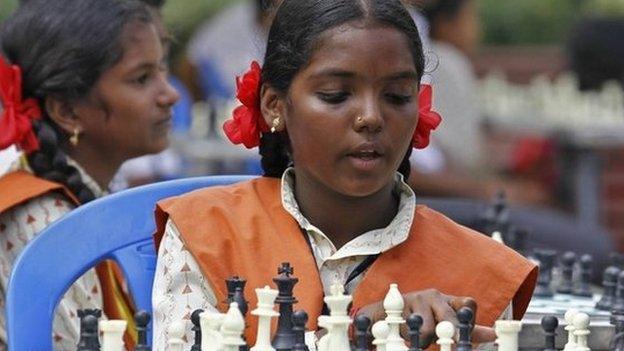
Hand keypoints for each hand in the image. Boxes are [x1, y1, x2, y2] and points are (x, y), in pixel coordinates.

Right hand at [357, 289, 495, 346]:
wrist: (387, 315)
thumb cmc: (422, 320)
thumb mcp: (445, 324)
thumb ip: (468, 329)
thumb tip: (494, 334)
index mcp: (449, 301)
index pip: (469, 303)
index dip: (469, 319)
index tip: (465, 333)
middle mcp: (435, 296)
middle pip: (450, 317)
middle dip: (451, 333)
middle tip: (448, 342)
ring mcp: (418, 299)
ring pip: (429, 328)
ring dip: (425, 340)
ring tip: (420, 337)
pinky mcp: (401, 305)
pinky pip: (410, 329)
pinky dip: (410, 337)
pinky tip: (407, 332)